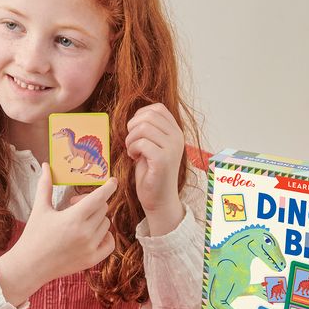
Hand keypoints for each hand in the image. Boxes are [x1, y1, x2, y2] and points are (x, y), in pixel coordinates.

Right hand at [0, 163, 117, 305]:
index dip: (108, 187)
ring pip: (106, 224)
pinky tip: (91, 234)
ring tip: (79, 222)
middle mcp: (85, 233)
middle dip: (93, 203)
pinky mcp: (92, 259)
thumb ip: (45, 185)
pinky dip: (105, 236)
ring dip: (97, 219)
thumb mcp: (40, 209)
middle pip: (103, 208)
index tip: (113, 181)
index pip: (99, 197)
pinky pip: (109, 242)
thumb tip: (46, 166)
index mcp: (73, 218)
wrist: (30, 266)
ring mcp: (90, 248)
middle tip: (75, 206)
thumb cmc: (33, 236)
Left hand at [124, 103, 184, 234]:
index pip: (158, 108)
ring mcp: (172, 148)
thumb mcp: (152, 147)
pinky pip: (141, 143)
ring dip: (130, 139)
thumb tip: (136, 117)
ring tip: (132, 151)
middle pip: (149, 115)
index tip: (135, 131)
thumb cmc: (151, 173)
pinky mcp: (162, 160)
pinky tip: (134, 158)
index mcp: (176, 132)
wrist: (160, 200)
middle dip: (132, 126)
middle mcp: (177, 137)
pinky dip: (132, 149)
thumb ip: (149, 131)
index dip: (140, 115)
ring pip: (143, 128)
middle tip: (131, 142)